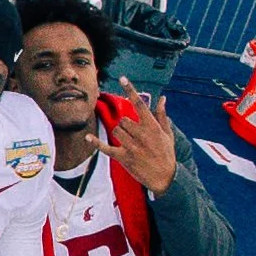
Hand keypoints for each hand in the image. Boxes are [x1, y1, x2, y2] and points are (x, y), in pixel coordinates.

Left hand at [98, 79, 178, 193]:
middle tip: (133, 133)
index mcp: (152, 127)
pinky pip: (106, 148)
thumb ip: (162, 116)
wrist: (166, 177)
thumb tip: (162, 98)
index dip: (131, 90)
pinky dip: (96, 143)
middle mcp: (142, 135)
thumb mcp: (167, 134)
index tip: (123, 78)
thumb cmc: (166, 154)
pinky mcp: (123, 157)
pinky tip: (87, 137)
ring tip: (128, 141)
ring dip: (119, 133)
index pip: (140, 104)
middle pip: (124, 119)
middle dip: (125, 123)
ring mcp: (132, 146)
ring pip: (116, 130)